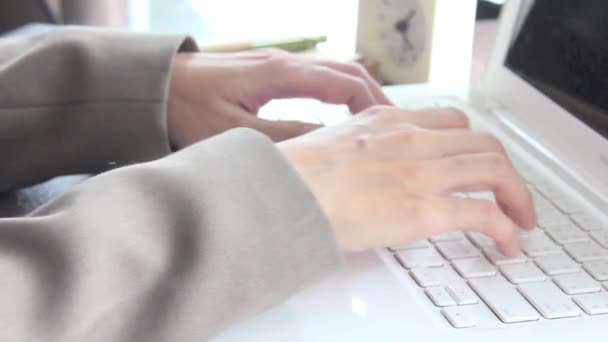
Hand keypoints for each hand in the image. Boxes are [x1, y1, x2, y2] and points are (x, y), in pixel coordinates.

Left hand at [167, 50, 390, 147]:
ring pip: (333, 73)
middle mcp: (285, 62)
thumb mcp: (235, 132)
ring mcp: (278, 64)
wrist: (153, 86)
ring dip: (359, 95)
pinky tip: (341, 116)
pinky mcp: (269, 72)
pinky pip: (316, 78)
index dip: (373, 104)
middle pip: (347, 72)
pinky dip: (339, 94)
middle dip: (375, 97)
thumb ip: (284, 137)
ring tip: (375, 126)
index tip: (392, 129)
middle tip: (396, 129)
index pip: (345, 82)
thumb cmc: (186, 110)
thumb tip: (329, 142)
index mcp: (281, 74)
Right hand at [278, 106, 535, 254]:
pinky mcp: (425, 209)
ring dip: (516, 195)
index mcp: (388, 121)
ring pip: (496, 170)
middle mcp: (413, 139)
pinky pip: (485, 214)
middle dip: (504, 168)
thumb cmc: (295, 174)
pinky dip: (505, 228)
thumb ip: (360, 150)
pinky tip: (506, 243)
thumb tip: (364, 169)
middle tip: (508, 191)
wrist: (283, 192)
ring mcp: (423, 171)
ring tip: (519, 218)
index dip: (472, 142)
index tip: (475, 160)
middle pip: (483, 142)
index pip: (450, 120)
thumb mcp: (333, 144)